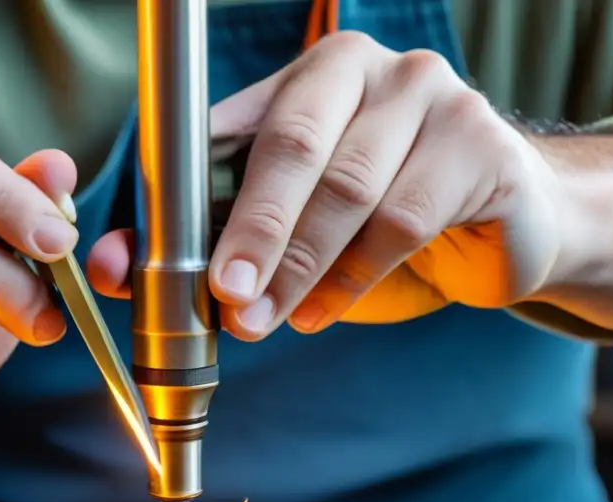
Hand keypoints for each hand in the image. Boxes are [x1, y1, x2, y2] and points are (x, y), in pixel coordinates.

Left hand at [87, 32, 563, 338]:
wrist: (501, 226)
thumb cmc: (380, 224)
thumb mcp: (286, 229)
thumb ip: (208, 242)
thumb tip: (111, 268)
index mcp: (310, 76)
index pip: (232, 130)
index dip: (186, 200)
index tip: (152, 266)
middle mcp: (370, 69)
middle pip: (292, 145)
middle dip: (250, 232)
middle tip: (224, 296)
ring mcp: (433, 98)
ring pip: (347, 190)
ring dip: (298, 268)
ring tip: (266, 321)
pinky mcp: (482, 147)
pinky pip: (402, 220)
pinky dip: (353, 277)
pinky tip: (324, 310)